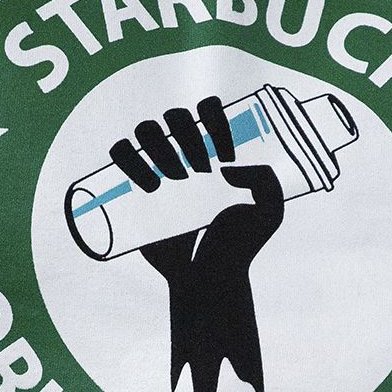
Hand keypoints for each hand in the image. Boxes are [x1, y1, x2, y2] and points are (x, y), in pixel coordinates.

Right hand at [123, 96, 285, 391]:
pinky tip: (151, 187)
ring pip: (145, 131)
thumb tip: (225, 168)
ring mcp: (156, 168)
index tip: (226, 154)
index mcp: (214, 150)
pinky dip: (128, 158)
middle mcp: (183, 153)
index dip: (214, 117)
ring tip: (176, 181)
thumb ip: (267, 181)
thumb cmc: (240, 245)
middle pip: (175, 117)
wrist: (209, 279)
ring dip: (158, 144)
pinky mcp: (132, 189)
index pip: (207, 112)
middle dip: (187, 135)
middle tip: (203, 171)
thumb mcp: (270, 213)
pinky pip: (120, 156)